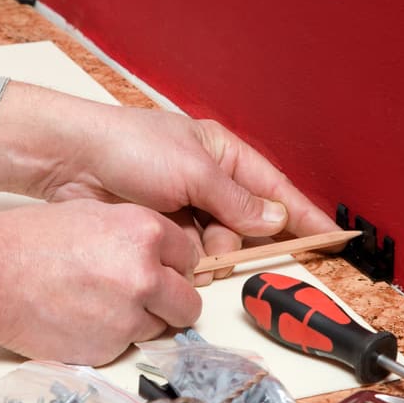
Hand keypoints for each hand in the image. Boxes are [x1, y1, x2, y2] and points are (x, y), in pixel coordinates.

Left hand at [0, 83, 338, 282]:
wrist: (72, 159)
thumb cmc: (131, 147)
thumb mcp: (192, 171)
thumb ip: (236, 201)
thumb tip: (275, 220)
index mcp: (223, 153)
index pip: (274, 188)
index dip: (303, 215)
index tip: (331, 239)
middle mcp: (208, 179)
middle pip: (247, 222)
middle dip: (239, 239)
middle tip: (222, 247)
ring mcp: (184, 204)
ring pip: (218, 242)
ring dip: (209, 250)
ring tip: (186, 242)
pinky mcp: (162, 225)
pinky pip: (189, 250)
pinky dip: (185, 254)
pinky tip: (171, 249)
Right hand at [0, 199, 200, 364]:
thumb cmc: (30, 242)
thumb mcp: (94, 215)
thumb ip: (135, 234)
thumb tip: (158, 253)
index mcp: (143, 232)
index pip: (189, 256)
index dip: (174, 264)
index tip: (166, 269)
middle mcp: (144, 274)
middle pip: (188, 301)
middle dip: (172, 301)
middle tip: (149, 296)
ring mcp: (128, 316)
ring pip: (160, 326)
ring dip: (142, 320)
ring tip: (103, 303)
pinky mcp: (109, 348)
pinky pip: (127, 345)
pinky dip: (113, 336)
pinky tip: (84, 317)